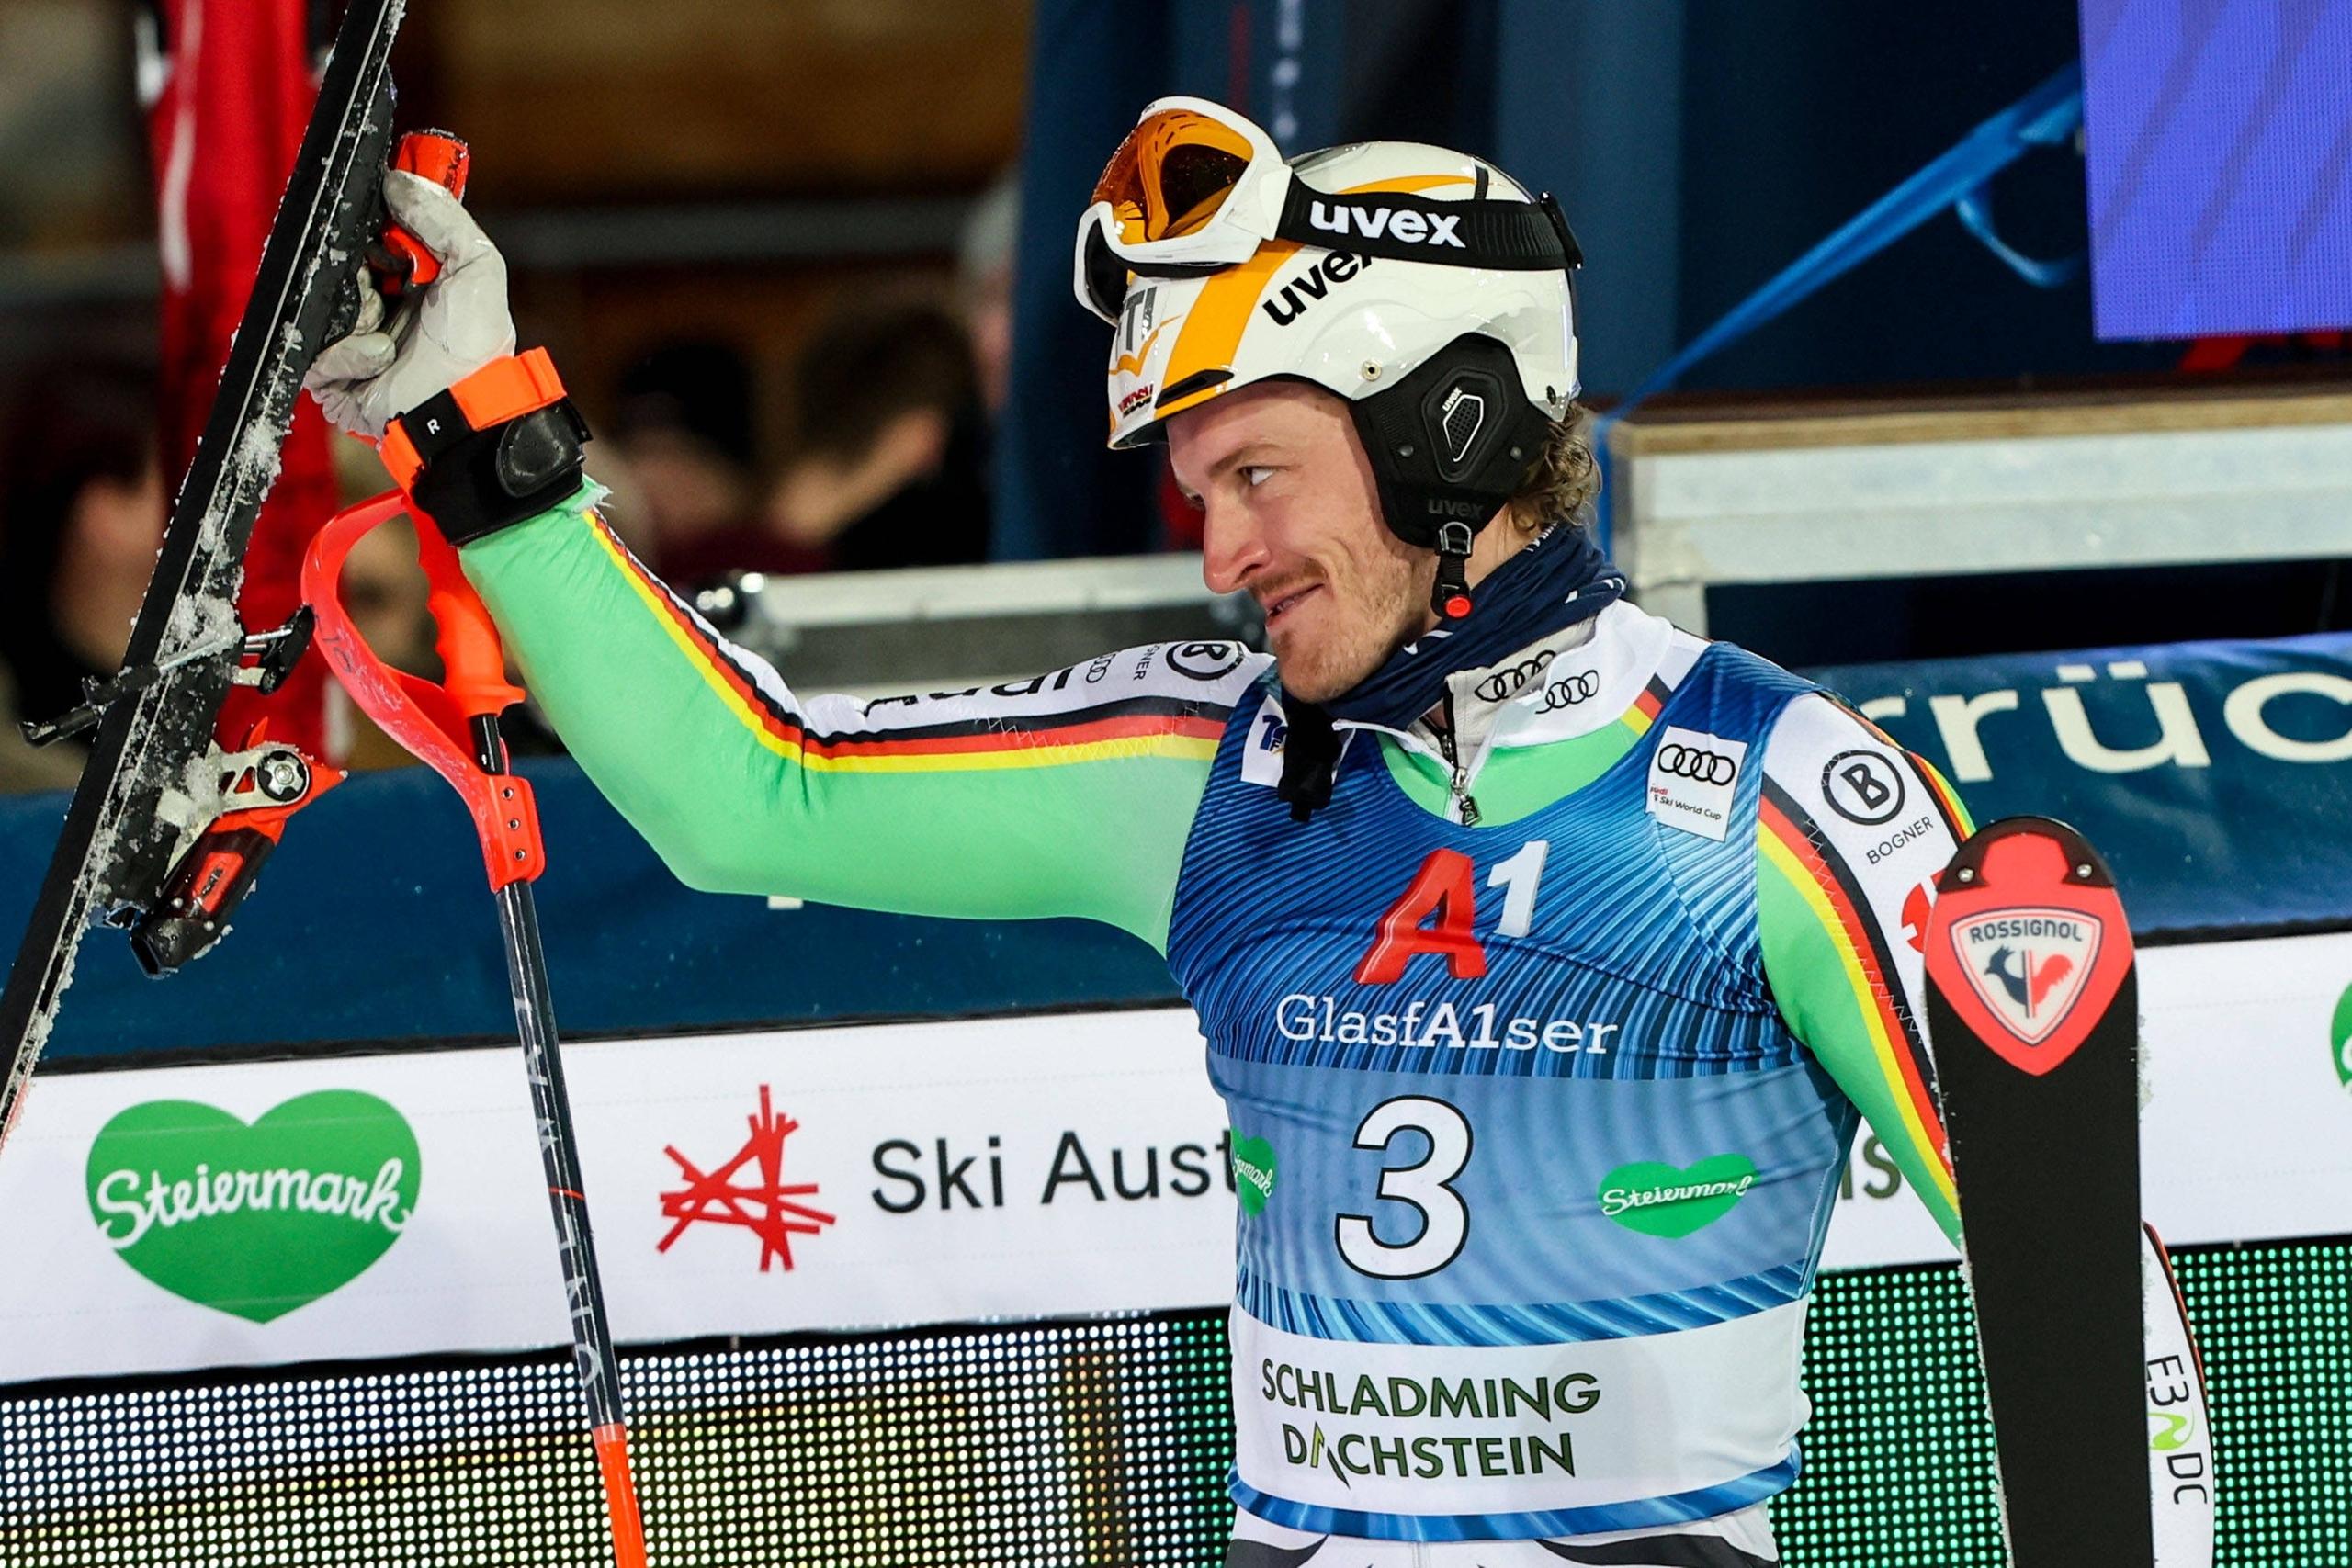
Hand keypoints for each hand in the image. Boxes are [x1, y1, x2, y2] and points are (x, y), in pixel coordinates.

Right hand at [305, 169, 516, 441]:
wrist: (458, 407)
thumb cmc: (475, 345)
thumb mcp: (477, 266)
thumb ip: (444, 217)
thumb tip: (400, 178)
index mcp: (412, 283)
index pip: (373, 236)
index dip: (371, 222)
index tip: (375, 209)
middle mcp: (380, 308)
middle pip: (339, 263)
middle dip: (358, 265)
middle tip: (381, 274)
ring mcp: (352, 340)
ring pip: (322, 302)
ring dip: (357, 309)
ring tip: (385, 324)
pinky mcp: (331, 375)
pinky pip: (316, 348)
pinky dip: (350, 350)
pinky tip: (382, 359)